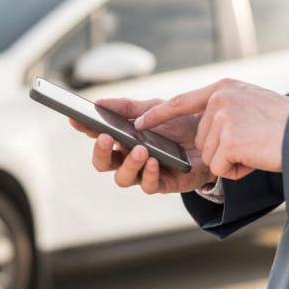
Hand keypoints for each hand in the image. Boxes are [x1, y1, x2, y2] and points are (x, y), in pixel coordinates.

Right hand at [69, 98, 216, 194]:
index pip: (98, 136)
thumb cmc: (180, 125)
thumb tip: (99, 102)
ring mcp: (144, 173)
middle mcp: (129, 158)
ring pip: (122, 178)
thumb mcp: (155, 109)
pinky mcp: (163, 184)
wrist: (213, 138)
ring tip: (140, 150)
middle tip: (105, 137)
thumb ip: (128, 107)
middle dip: (100, 152)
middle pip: (103, 163)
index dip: (84, 129)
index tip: (76, 120)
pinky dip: (149, 174)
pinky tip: (154, 161)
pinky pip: (148, 186)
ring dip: (128, 164)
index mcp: (123, 140)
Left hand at [135, 79, 288, 179]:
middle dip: (224, 150)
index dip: (158, 114)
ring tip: (257, 148)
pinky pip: (220, 168)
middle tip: (253, 143)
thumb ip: (227, 108)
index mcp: (224, 88)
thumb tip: (206, 128)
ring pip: (210, 155)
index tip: (138, 123)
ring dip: (232, 161)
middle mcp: (220, 99)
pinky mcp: (229, 140)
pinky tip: (256, 158)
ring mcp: (223, 118)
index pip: (181, 102)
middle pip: (201, 139)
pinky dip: (237, 171)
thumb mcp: (252, 104)